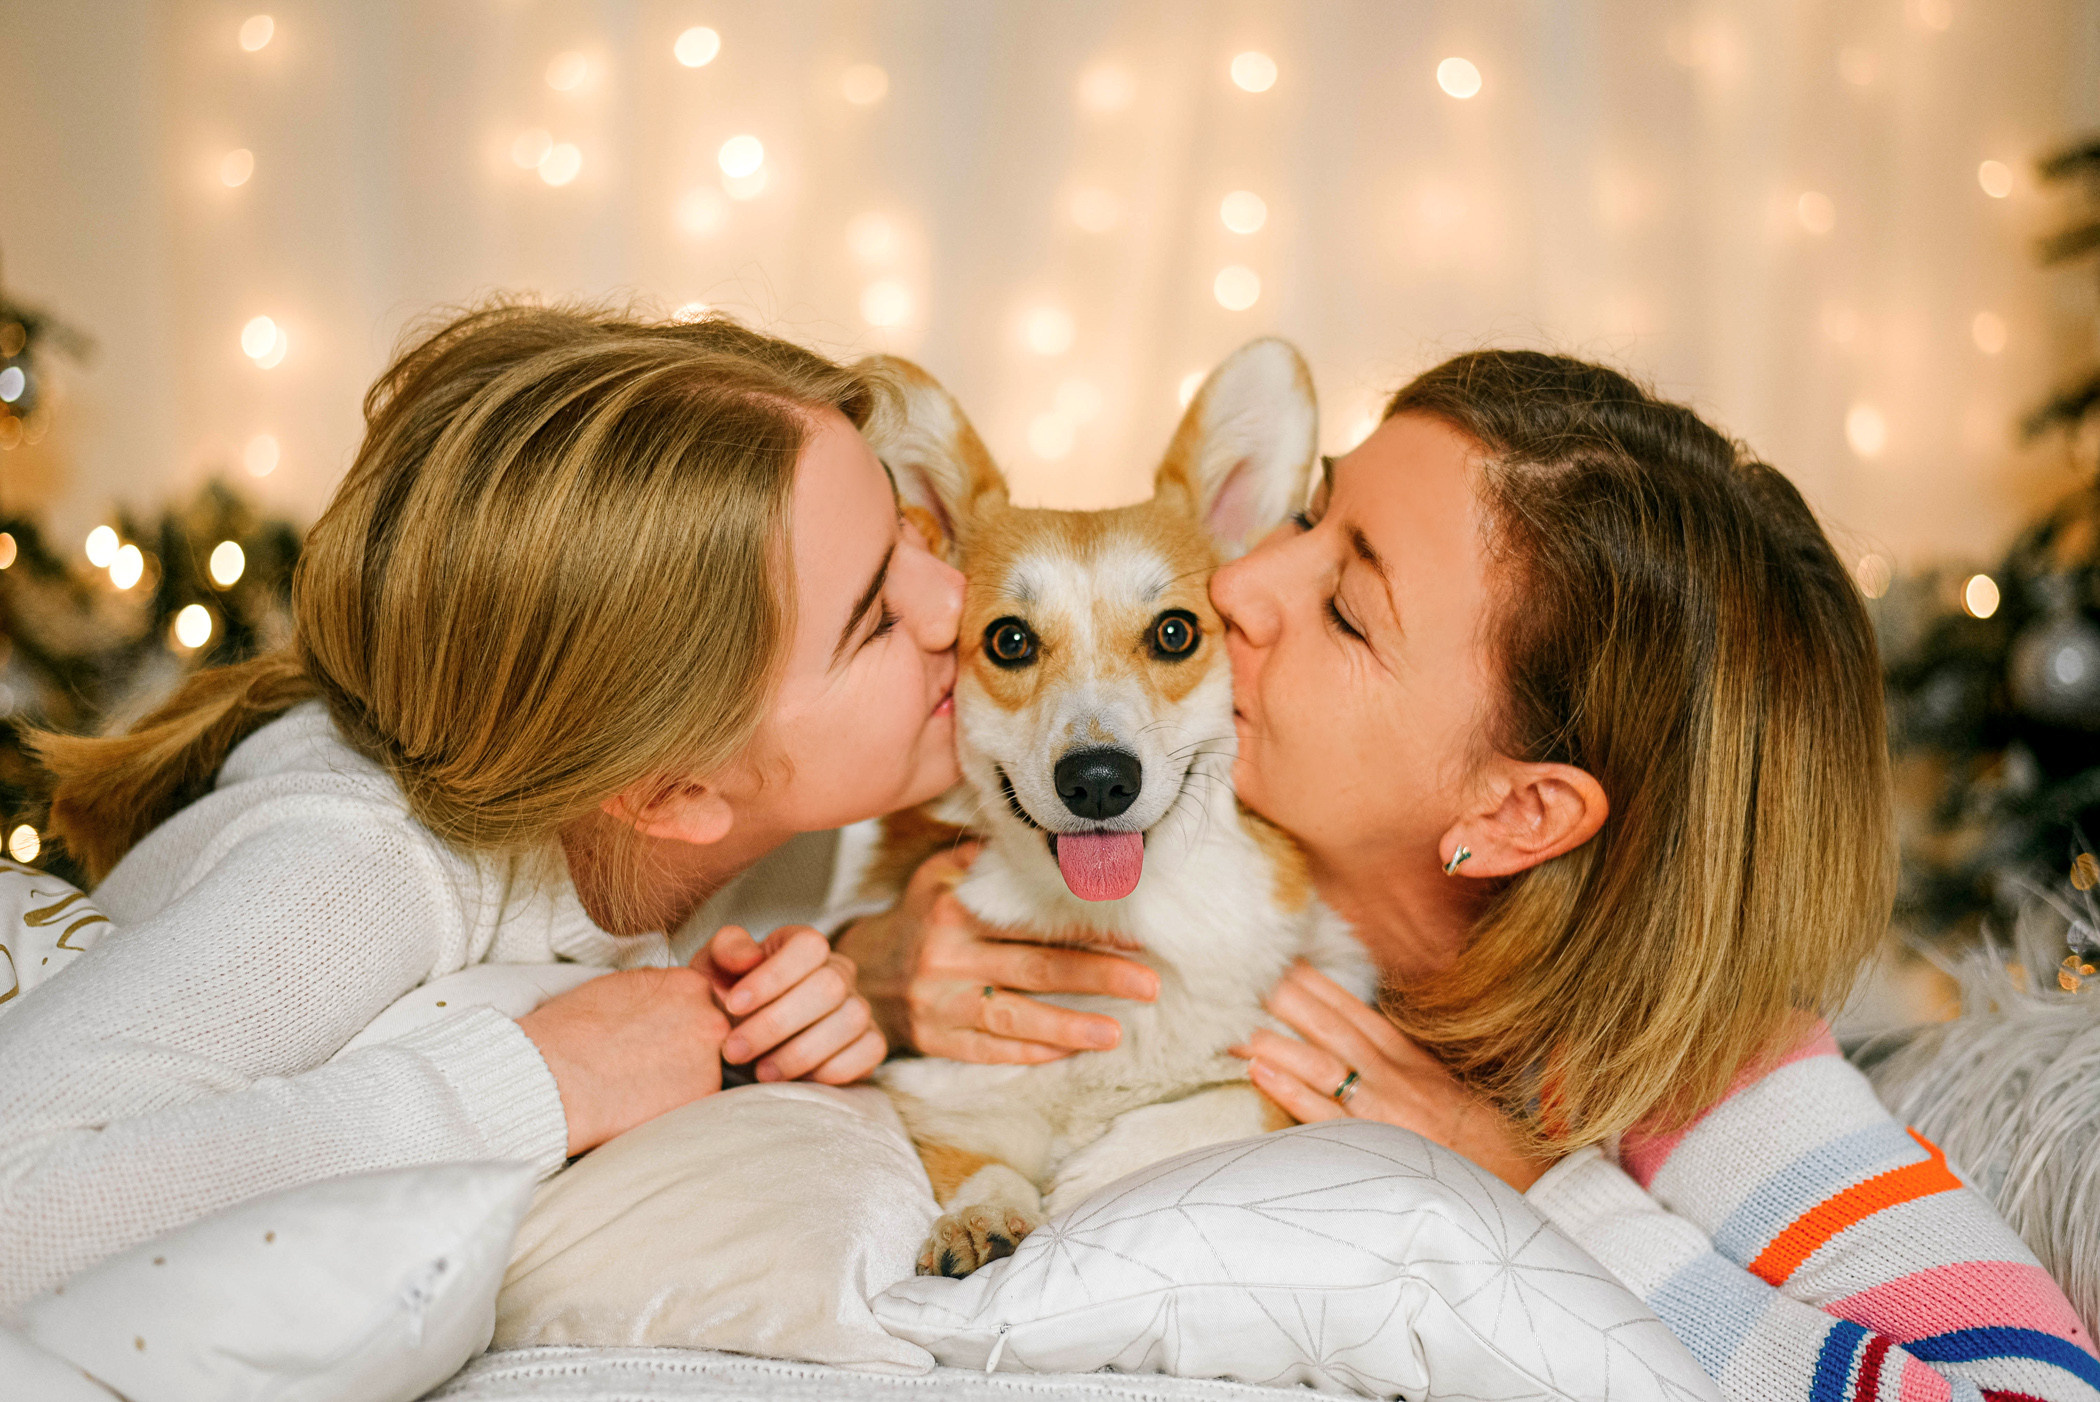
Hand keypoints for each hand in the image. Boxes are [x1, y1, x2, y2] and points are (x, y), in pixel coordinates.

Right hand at [518, 964, 728, 1156]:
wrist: (554, 1074)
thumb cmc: (574, 1029)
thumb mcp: (623, 986)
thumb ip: (660, 993)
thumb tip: (669, 1004)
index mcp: (690, 984)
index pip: (702, 1003)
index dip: (678, 1022)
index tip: (655, 1035)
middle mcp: (710, 1017)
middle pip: (711, 1034)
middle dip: (686, 1048)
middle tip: (648, 1061)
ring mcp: (711, 1059)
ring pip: (706, 1069)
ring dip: (683, 1077)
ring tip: (641, 1083)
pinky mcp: (702, 1097)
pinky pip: (697, 1100)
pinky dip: (676, 1104)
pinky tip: (644, 1102)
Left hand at [701, 924, 884, 1084]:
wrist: (744, 1041)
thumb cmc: (730, 1000)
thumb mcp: (715, 969)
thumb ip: (727, 949)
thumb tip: (750, 957)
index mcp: (804, 946)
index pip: (808, 947)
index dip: (772, 976)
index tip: (732, 1006)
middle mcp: (839, 972)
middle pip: (829, 987)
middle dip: (776, 1024)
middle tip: (734, 1050)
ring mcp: (859, 1007)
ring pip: (851, 1020)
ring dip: (800, 1053)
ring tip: (760, 1073)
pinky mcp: (871, 1043)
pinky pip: (870, 1051)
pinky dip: (832, 1070)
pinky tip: (796, 1081)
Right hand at [834, 843, 1159, 1062]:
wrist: (861, 975)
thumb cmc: (919, 920)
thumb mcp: (938, 877)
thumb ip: (985, 862)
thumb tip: (1045, 845)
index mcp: (954, 909)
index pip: (1033, 920)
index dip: (1087, 929)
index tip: (1136, 936)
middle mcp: (947, 957)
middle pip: (1034, 969)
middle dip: (1097, 977)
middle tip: (1149, 984)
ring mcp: (941, 1003)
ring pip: (1014, 1017)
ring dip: (1068, 1026)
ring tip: (1115, 1034)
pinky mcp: (937, 1040)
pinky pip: (991, 1050)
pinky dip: (1031, 1052)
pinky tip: (1070, 1052)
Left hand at [1232, 962, 1557, 1191]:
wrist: (1532, 1188)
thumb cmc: (1488, 1146)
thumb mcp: (1450, 1093)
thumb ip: (1409, 1068)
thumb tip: (1366, 1051)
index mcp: (1411, 1059)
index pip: (1354, 1009)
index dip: (1315, 983)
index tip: (1279, 958)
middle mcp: (1395, 1074)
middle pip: (1330, 1023)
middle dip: (1284, 995)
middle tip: (1237, 972)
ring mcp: (1385, 1108)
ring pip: (1320, 1062)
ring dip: (1272, 1039)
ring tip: (1230, 1023)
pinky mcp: (1379, 1144)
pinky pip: (1326, 1115)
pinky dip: (1292, 1091)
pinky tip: (1259, 1072)